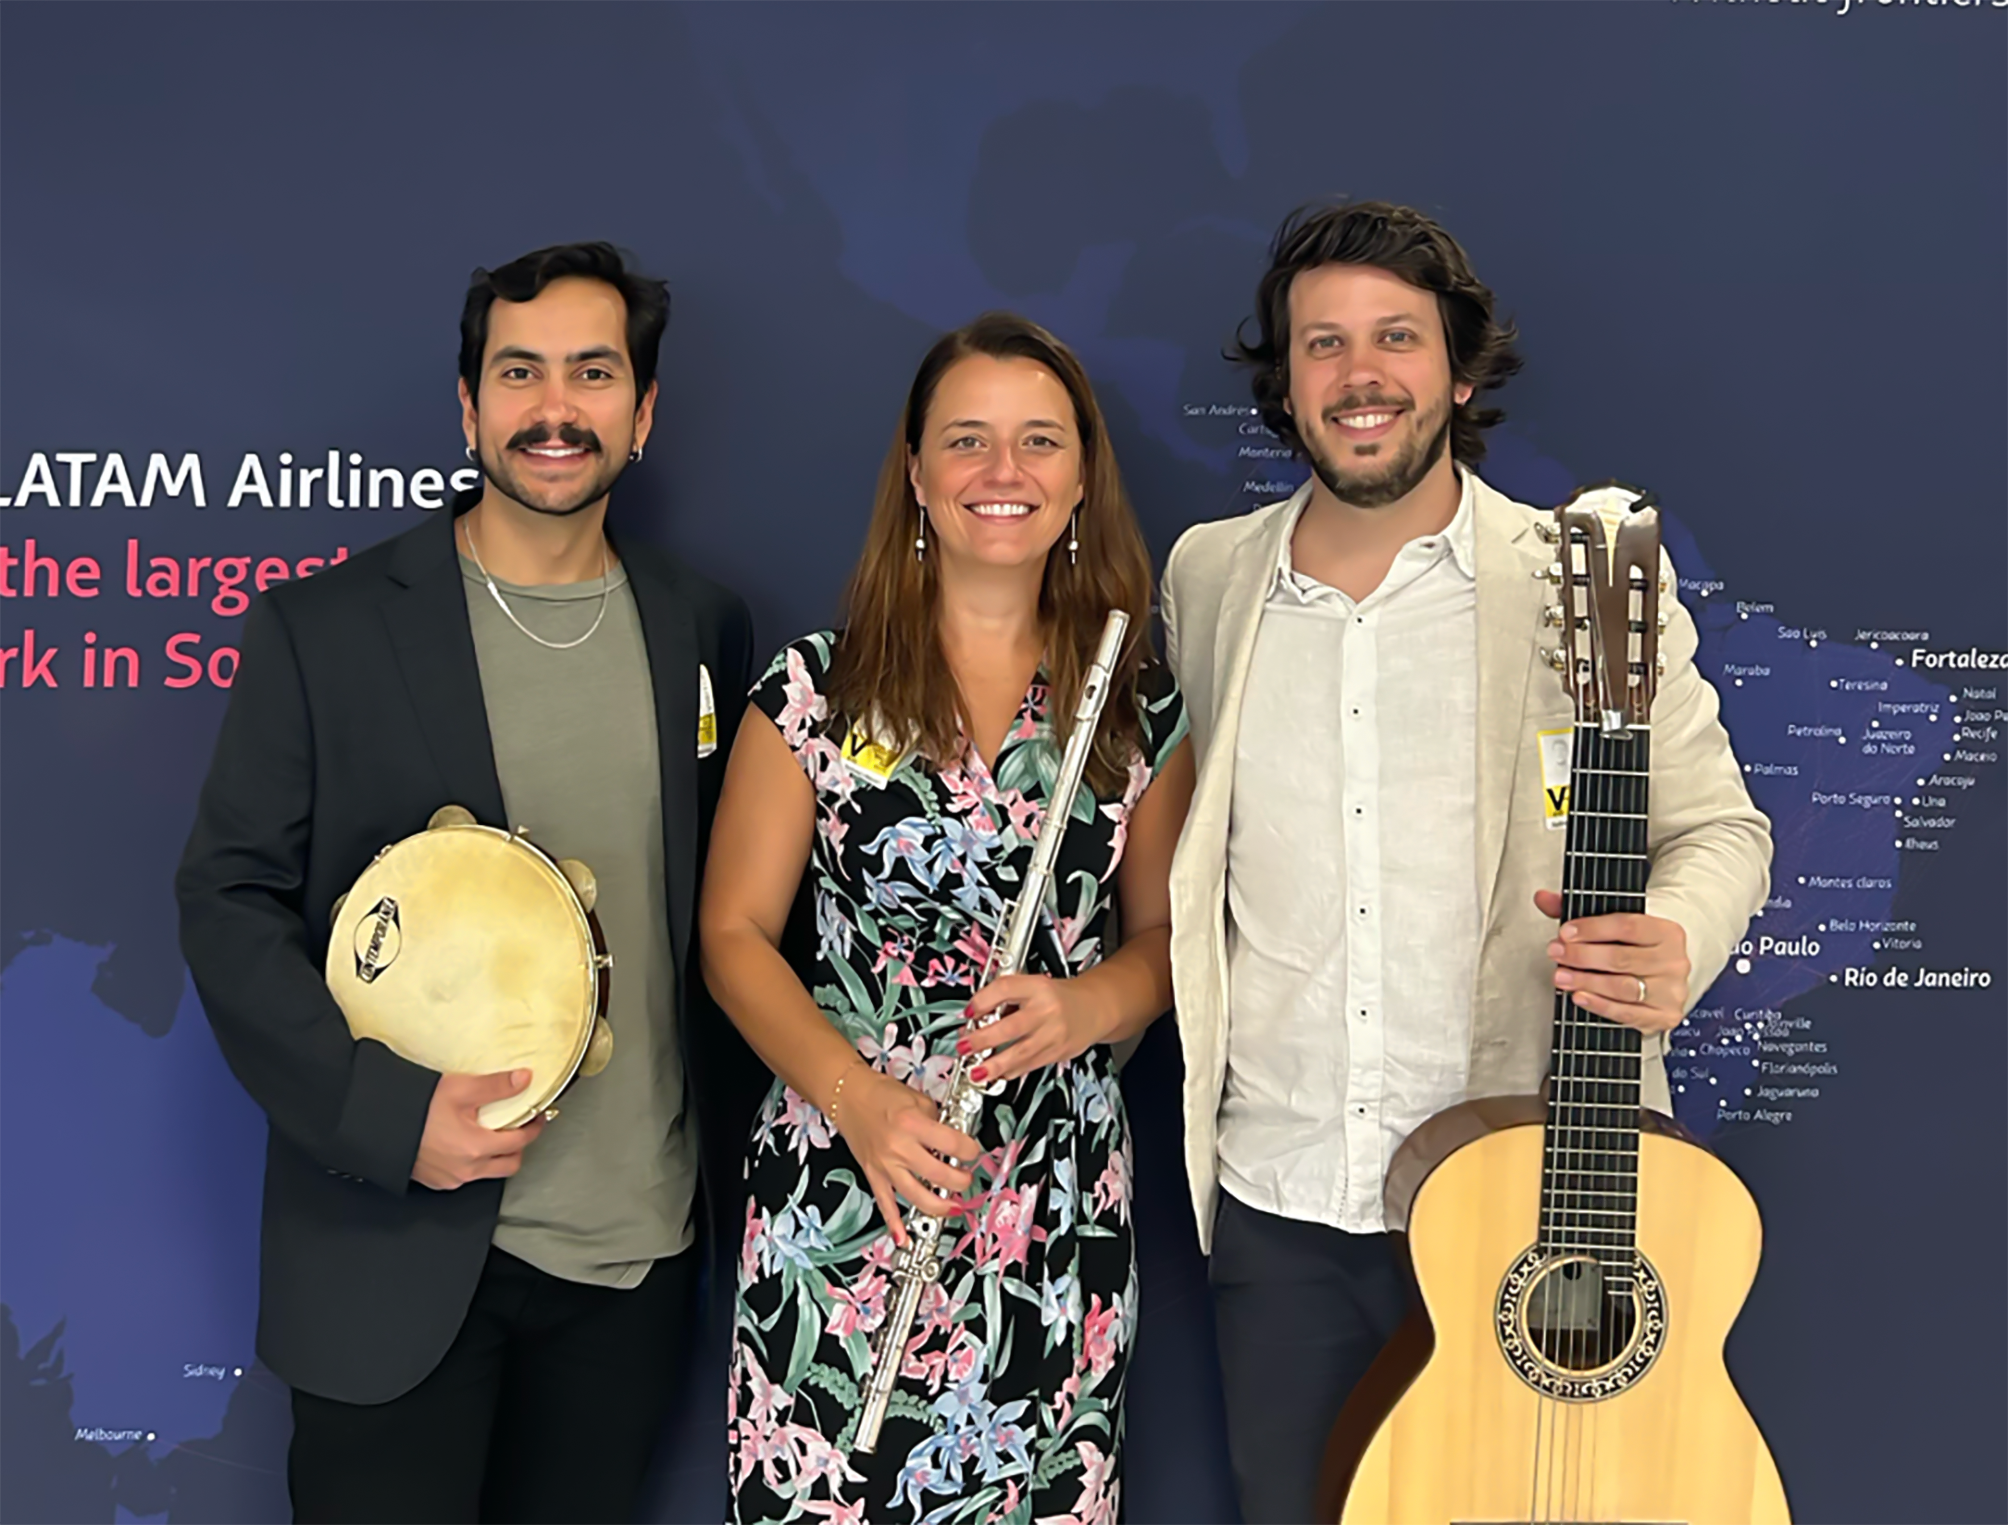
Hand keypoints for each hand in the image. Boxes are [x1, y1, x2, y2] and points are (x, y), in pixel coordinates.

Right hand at [412, 1069, 546, 1189]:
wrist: (380, 1123)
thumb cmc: (417, 1108)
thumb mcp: (462, 1089)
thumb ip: (497, 1086)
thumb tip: (524, 1079)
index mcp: (477, 1148)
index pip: (520, 1142)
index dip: (533, 1127)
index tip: (536, 1116)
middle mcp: (466, 1170)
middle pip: (508, 1165)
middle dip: (517, 1147)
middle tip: (517, 1128)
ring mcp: (450, 1179)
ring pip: (487, 1173)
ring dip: (495, 1156)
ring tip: (490, 1133)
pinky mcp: (436, 1181)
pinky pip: (465, 1176)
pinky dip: (473, 1163)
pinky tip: (465, 1144)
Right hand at [830, 1066, 979, 1245]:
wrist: (847, 1095)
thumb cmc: (879, 1093)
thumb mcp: (918, 1099)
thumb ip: (938, 1120)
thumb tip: (955, 1139)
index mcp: (912, 1123)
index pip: (952, 1144)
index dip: (970, 1150)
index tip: (973, 1151)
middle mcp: (898, 1147)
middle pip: (939, 1175)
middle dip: (961, 1180)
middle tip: (967, 1177)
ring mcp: (885, 1165)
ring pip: (917, 1196)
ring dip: (940, 1205)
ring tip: (954, 1205)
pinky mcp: (874, 1174)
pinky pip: (885, 1204)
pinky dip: (895, 1224)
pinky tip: (904, 1238)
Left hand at [957, 973, 1111, 1084]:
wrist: (1094, 1008)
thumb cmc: (1059, 997)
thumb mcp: (1033, 985)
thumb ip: (1006, 997)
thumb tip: (976, 1015)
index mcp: (1037, 987)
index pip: (1006, 989)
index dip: (983, 1000)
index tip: (968, 1011)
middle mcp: (1046, 1010)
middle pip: (1012, 1026)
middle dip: (983, 1039)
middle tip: (964, 1046)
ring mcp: (1053, 1034)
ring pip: (1021, 1053)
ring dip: (994, 1065)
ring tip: (976, 1072)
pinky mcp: (1057, 1052)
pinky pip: (1030, 1065)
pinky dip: (1011, 1071)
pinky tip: (998, 1075)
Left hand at [1534, 890, 1690, 1034]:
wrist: (1661, 978)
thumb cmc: (1634, 949)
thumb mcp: (1612, 925)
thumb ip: (1579, 910)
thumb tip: (1543, 898)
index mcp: (1666, 932)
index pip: (1628, 926)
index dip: (1593, 929)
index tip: (1565, 932)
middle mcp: (1673, 961)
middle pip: (1622, 958)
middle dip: (1582, 956)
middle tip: (1556, 953)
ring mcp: (1671, 991)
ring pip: (1623, 987)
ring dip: (1586, 981)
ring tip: (1562, 976)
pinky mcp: (1664, 1016)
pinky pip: (1628, 1012)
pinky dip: (1600, 1005)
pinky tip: (1580, 996)